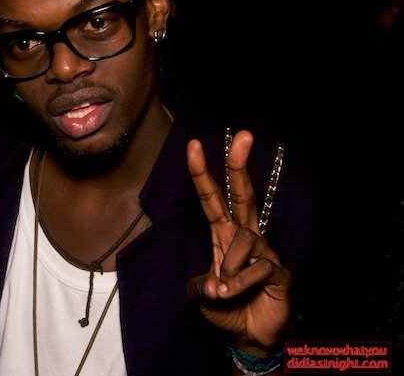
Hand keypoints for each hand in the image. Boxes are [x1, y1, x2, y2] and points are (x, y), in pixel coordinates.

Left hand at [186, 130, 290, 353]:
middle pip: (242, 194)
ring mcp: (264, 252)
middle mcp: (244, 238)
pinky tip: (238, 294)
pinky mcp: (279, 271)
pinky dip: (241, 283)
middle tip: (243, 134)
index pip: (212, 199)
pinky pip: (259, 267)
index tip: (193, 146)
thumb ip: (200, 286)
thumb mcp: (202, 296)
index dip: (202, 174)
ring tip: (225, 289)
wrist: (252, 338)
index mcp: (223, 237)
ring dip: (229, 266)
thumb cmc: (227, 309)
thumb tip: (212, 282)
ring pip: (244, 239)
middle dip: (239, 165)